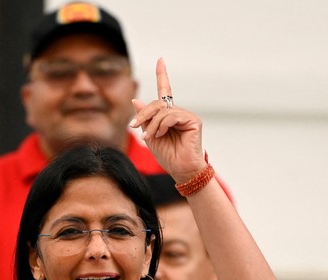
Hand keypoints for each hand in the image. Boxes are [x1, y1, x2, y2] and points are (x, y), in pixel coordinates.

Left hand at [130, 58, 205, 182]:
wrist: (181, 170)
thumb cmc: (168, 156)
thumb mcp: (149, 135)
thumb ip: (144, 118)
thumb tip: (136, 99)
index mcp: (168, 115)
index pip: (165, 91)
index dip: (163, 75)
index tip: (160, 60)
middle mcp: (178, 113)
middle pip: (157, 103)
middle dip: (143, 114)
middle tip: (134, 126)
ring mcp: (187, 116)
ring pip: (162, 110)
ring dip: (151, 124)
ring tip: (149, 137)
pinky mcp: (193, 120)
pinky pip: (172, 116)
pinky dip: (162, 124)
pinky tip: (161, 134)